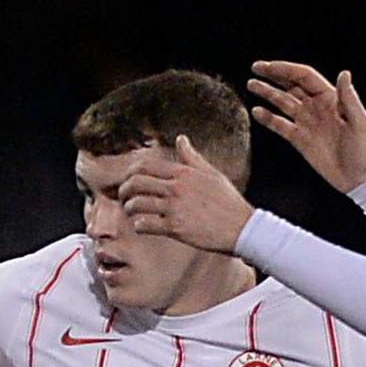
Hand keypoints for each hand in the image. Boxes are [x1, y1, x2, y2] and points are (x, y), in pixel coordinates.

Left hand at [121, 135, 254, 253]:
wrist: (242, 227)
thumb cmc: (228, 201)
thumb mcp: (211, 174)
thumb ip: (192, 157)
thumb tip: (181, 139)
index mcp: (183, 172)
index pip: (145, 165)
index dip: (129, 173)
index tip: (128, 181)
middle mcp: (176, 187)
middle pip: (135, 182)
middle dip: (123, 190)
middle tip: (124, 198)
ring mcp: (174, 207)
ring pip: (136, 204)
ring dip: (129, 209)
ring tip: (132, 214)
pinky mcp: (175, 227)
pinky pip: (145, 224)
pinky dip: (139, 226)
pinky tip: (143, 226)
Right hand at [249, 62, 365, 192]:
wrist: (357, 178)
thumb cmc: (364, 149)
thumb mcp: (360, 122)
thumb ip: (349, 98)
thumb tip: (344, 73)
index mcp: (330, 98)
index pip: (304, 77)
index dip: (286, 69)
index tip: (269, 67)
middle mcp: (316, 106)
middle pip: (290, 85)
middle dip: (273, 75)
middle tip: (255, 68)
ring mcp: (306, 122)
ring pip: (282, 102)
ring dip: (267, 93)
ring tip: (251, 85)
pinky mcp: (299, 139)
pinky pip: (280, 125)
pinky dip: (268, 118)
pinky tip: (256, 112)